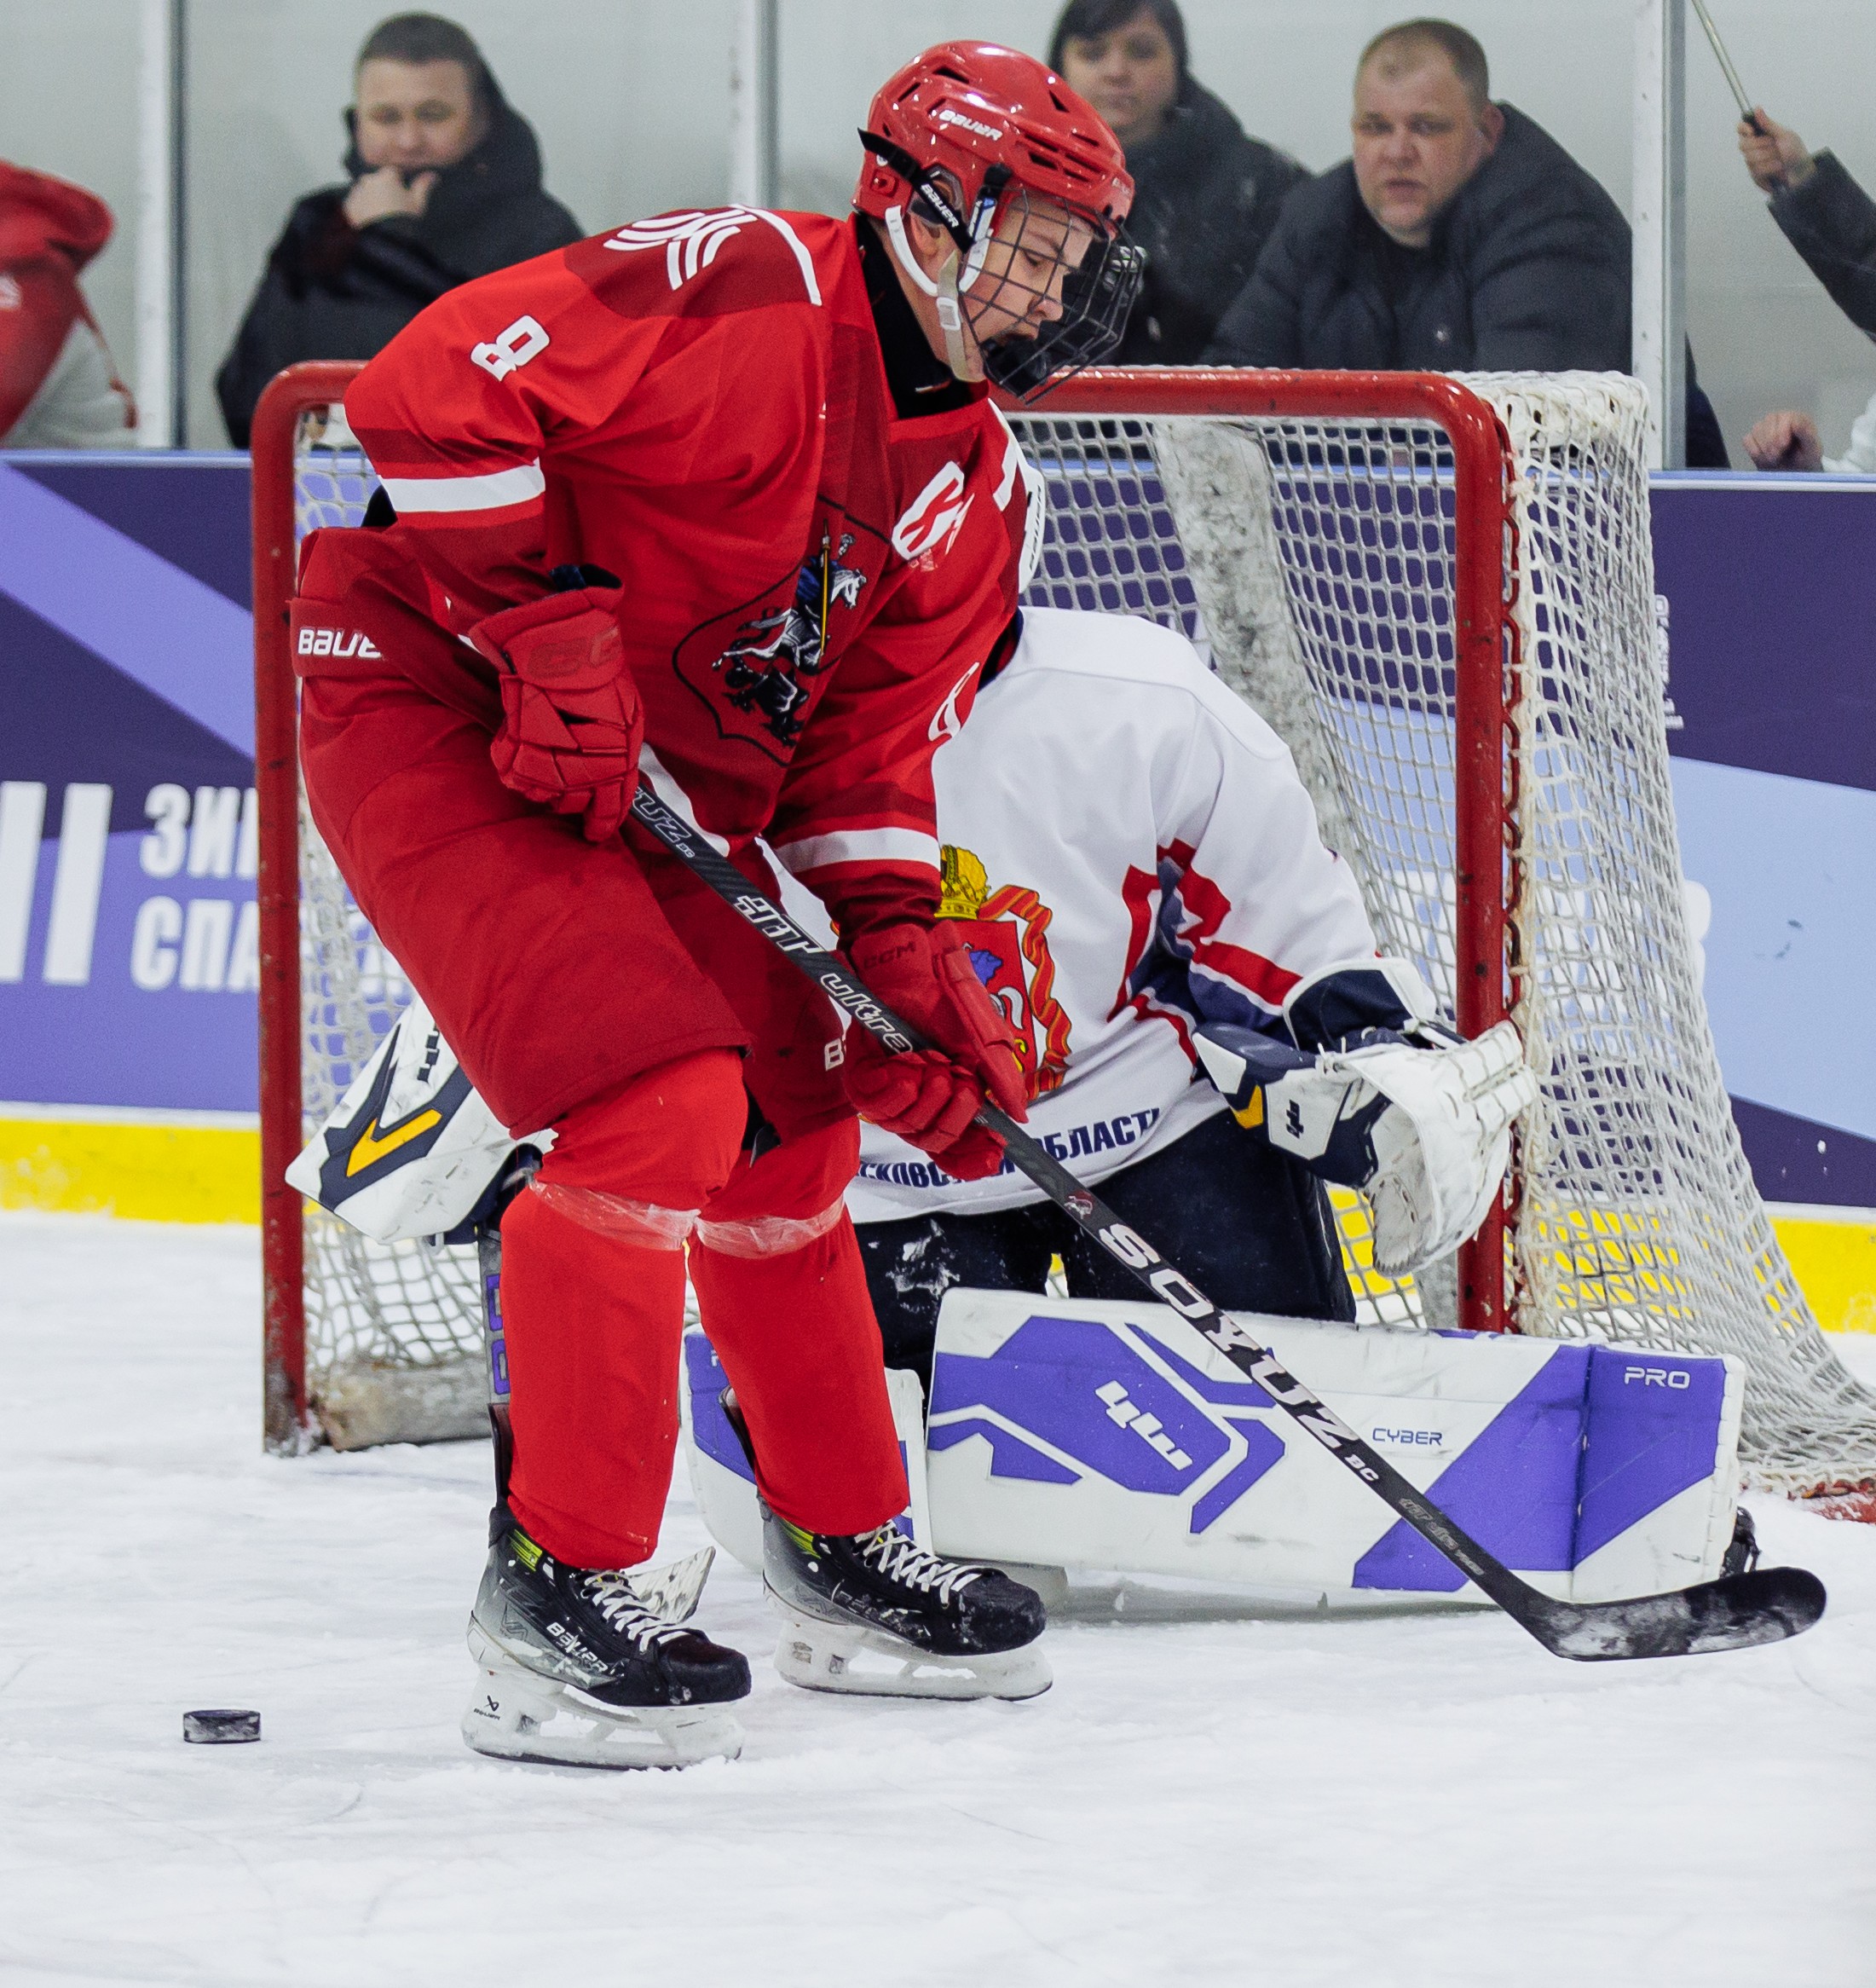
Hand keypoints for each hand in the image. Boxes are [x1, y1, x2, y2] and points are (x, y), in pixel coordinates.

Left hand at [343, 166, 437, 227]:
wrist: (384, 240)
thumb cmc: (403, 220)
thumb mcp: (418, 203)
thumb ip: (423, 186)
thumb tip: (433, 175)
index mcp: (387, 175)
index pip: (393, 173)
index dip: (399, 185)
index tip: (402, 199)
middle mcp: (369, 179)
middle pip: (377, 182)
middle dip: (383, 192)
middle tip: (391, 211)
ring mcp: (357, 191)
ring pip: (365, 193)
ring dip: (371, 201)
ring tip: (380, 219)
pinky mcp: (348, 205)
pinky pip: (355, 205)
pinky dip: (361, 211)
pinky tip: (370, 222)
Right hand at [469, 587, 643, 841]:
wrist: (562, 652)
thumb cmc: (599, 678)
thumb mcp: (629, 717)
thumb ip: (623, 752)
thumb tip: (621, 778)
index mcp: (618, 768)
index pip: (610, 810)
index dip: (601, 824)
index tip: (593, 834)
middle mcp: (585, 776)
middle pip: (571, 805)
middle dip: (570, 794)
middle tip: (566, 768)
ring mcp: (550, 769)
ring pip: (541, 795)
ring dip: (542, 778)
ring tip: (544, 746)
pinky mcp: (517, 756)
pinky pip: (513, 777)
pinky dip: (515, 762)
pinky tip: (521, 739)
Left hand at [840, 922, 1026, 1179]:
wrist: (915, 964)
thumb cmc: (951, 997)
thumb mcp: (986, 1041)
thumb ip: (1001, 1080)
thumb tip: (1017, 1119)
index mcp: (952, 1091)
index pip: (957, 1142)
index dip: (970, 1156)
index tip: (988, 1157)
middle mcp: (920, 1095)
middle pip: (931, 1141)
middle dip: (950, 1119)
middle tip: (958, 1084)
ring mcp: (890, 1086)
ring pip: (902, 1126)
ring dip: (922, 1100)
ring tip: (931, 1066)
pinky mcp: (863, 1072)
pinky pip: (871, 1104)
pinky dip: (891, 1091)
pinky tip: (904, 1070)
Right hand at [1738, 110, 1812, 192]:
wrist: (1802, 172)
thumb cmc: (1796, 152)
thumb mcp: (1784, 134)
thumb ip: (1768, 123)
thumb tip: (1757, 109)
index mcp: (1760, 135)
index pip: (1741, 128)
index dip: (1743, 129)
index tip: (1751, 131)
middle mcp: (1754, 148)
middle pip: (1743, 145)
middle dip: (1762, 145)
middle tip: (1775, 146)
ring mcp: (1753, 163)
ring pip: (1750, 158)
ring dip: (1769, 157)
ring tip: (1780, 159)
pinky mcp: (1755, 176)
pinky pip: (1756, 170)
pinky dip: (1770, 168)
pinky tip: (1778, 168)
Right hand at [1743, 409, 1823, 471]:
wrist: (1794, 472)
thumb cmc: (1805, 459)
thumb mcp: (1812, 448)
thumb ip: (1806, 433)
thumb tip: (1797, 422)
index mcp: (1796, 417)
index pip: (1785, 417)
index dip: (1782, 432)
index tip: (1783, 447)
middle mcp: (1780, 418)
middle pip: (1768, 421)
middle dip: (1771, 442)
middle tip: (1777, 456)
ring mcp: (1765, 427)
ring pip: (1757, 429)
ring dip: (1763, 447)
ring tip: (1773, 459)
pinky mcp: (1754, 438)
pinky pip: (1747, 439)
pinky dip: (1754, 450)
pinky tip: (1763, 458)